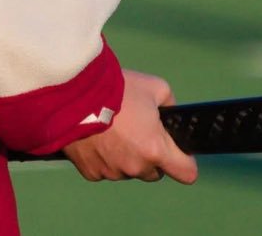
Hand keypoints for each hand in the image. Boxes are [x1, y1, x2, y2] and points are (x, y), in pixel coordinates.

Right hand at [61, 69, 198, 183]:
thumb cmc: (118, 89)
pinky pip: (105, 169)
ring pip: (127, 171)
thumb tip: (169, 115)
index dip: (185, 163)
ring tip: (114, 131)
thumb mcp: (156, 88)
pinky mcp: (91, 172)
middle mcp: (135, 167)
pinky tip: (97, 138)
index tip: (180, 155)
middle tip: (138, 133)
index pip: (186, 173)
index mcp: (156, 149)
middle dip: (151, 157)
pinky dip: (104, 158)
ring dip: (126, 158)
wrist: (76, 94)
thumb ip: (170, 106)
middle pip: (153, 172)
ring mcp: (112, 172)